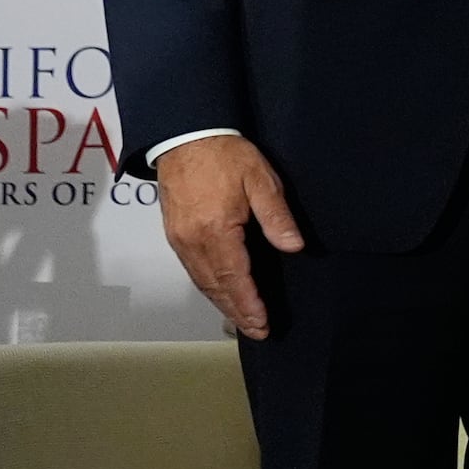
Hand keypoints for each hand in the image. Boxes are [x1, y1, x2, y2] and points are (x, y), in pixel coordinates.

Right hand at [155, 134, 300, 340]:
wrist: (184, 136)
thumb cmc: (226, 156)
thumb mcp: (261, 180)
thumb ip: (277, 216)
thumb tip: (294, 248)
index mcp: (216, 230)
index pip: (235, 278)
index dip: (249, 303)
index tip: (262, 324)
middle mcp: (192, 241)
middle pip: (215, 286)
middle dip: (236, 311)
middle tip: (256, 331)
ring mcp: (179, 239)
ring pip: (202, 280)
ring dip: (222, 302)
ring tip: (241, 320)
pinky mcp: (174, 234)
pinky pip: (193, 269)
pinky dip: (208, 286)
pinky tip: (221, 292)